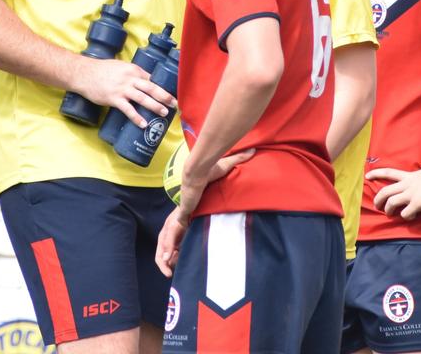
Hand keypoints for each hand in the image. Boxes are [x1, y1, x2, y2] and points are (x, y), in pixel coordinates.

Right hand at [73, 58, 176, 127]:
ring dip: (155, 106)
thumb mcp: (120, 67)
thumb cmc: (101, 70)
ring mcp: (122, 89)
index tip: (171, 94)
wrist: (84, 74)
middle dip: (165, 96)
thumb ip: (131, 74)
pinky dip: (137, 117)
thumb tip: (142, 82)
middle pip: (152, 88)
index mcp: (133, 70)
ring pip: (143, 98)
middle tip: (175, 104)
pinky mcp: (114, 99)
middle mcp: (130, 78)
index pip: (152, 78)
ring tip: (164, 113)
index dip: (163, 87)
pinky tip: (143, 124)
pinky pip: (128, 110)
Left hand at [155, 149, 253, 276]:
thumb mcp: (226, 167)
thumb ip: (238, 161)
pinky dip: (169, 248)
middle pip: (170, 234)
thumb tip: (253, 150)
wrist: (201, 167)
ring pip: (168, 237)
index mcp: (189, 205)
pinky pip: (173, 235)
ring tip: (168, 269)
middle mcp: (183, 211)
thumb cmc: (210, 167)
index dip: (179, 236)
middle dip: (170, 250)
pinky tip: (168, 260)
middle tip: (171, 266)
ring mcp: (181, 213)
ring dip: (167, 253)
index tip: (180, 250)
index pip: (181, 223)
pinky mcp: (182, 215)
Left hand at [367, 159, 420, 219]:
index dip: (376, 173)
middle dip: (378, 199)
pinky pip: (405, 213)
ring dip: (388, 210)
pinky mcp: (418, 203)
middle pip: (385, 191)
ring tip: (390, 213)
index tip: (367, 176)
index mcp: (408, 177)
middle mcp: (407, 185)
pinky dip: (406, 216)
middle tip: (377, 206)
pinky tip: (410, 216)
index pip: (388, 172)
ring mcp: (412, 194)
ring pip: (392, 203)